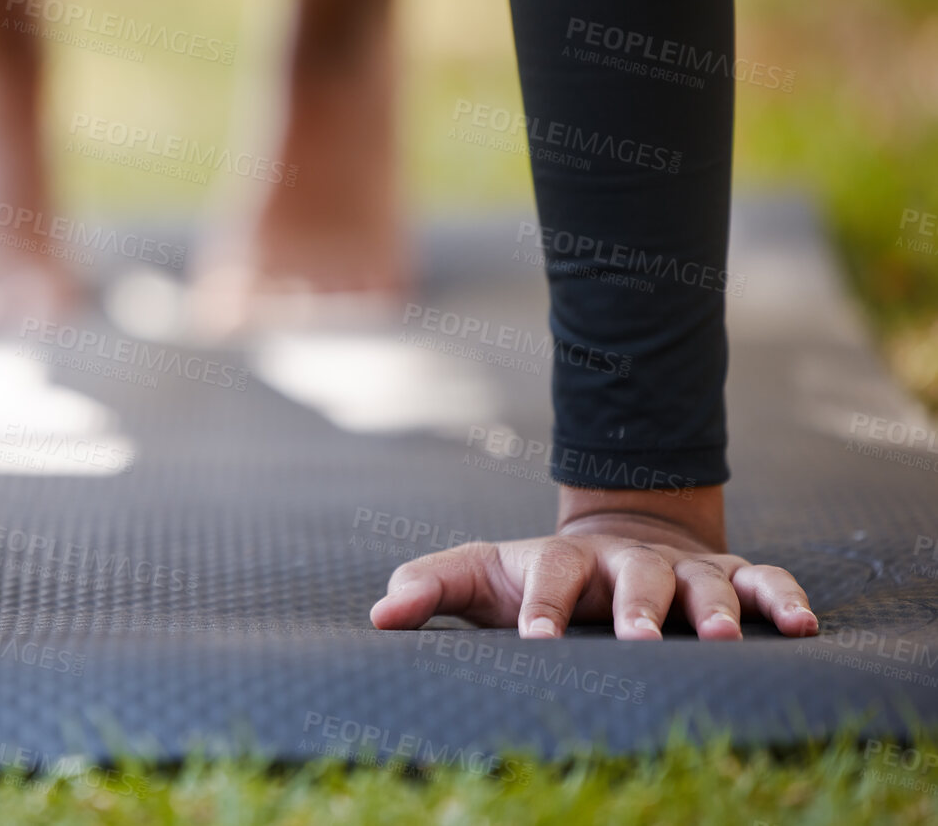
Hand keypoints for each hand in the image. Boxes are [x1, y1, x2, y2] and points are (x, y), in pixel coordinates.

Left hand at [369, 486, 818, 639]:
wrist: (617, 539)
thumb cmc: (539, 577)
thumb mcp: (483, 577)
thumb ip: (432, 585)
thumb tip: (378, 614)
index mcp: (563, 563)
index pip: (550, 578)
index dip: (542, 607)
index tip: (534, 643)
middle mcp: (627, 562)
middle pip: (634, 578)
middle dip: (636, 608)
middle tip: (635, 641)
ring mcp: (684, 567)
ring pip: (704, 581)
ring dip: (716, 606)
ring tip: (721, 639)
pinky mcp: (733, 577)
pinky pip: (767, 581)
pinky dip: (785, 598)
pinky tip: (805, 626)